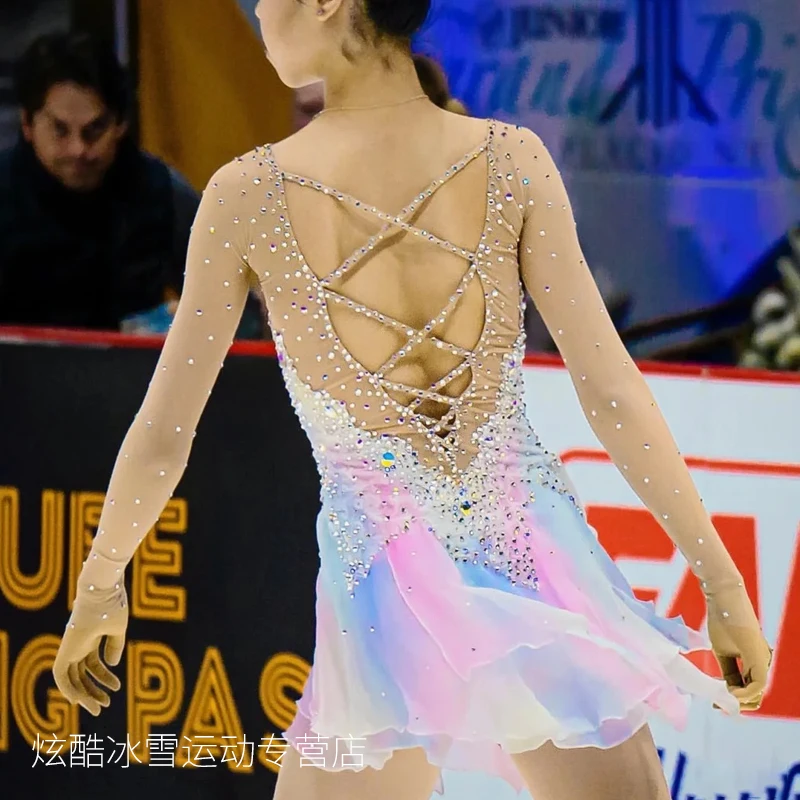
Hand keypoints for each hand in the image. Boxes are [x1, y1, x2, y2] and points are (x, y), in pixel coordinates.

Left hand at [53, 584, 127, 715]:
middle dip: (93, 691)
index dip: (104, 677)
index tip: (116, 687)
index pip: (93, 663)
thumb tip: (114, 664)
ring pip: (72, 678)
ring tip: (101, 706)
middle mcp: (79, 645)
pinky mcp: (64, 650)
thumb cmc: (112, 604)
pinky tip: (79, 700)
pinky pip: (61, 676)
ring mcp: (71, 648)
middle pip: (82, 674)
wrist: (102, 590)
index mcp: (91, 638)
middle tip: (106, 705)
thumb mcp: (118, 628)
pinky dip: (68, 689)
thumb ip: (115, 645)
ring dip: (85, 694)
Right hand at [706, 582, 772, 711]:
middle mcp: (761, 662)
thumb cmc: (721, 621)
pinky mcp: (759, 658)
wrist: (723, 601)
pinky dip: (744, 693)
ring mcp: (762, 660)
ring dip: (740, 700)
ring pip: (758, 692)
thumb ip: (728, 671)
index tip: (715, 705)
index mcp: (753, 661)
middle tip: (718, 707)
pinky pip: (757, 685)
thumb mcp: (722, 652)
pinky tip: (729, 693)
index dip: (733, 699)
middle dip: (738, 704)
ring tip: (721, 700)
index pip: (748, 687)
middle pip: (755, 694)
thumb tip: (728, 690)